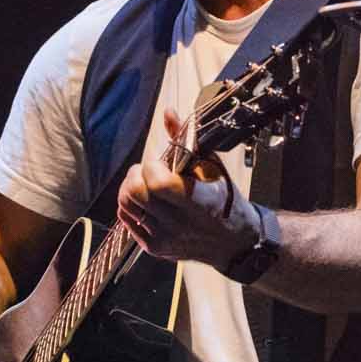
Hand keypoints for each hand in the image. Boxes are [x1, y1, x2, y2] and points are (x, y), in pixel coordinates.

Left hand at [117, 108, 254, 264]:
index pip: (157, 183)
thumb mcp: (213, 167)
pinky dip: (131, 205)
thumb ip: (187, 140)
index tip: (161, 162)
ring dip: (131, 188)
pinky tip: (146, 200)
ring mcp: (165, 237)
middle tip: (149, 170)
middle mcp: (179, 223)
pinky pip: (126, 220)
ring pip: (126, 205)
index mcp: (199, 203)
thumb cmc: (227, 202)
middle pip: (135, 192)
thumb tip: (168, 114)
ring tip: (146, 183)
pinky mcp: (154, 247)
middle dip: (137, 174)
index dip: (152, 166)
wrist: (234, 242)